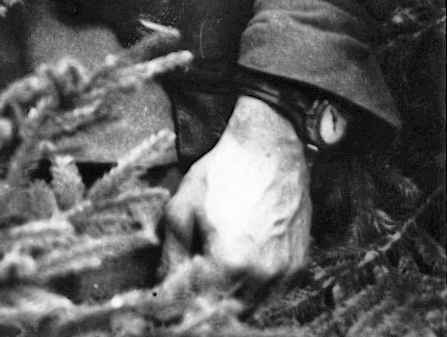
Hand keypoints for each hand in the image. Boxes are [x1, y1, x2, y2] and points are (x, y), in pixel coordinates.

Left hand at [161, 95, 311, 295]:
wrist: (269, 147)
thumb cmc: (223, 172)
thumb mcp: (182, 207)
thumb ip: (171, 255)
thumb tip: (162, 287)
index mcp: (229, 264)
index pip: (199, 307)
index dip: (181, 305)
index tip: (170, 298)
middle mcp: (262, 276)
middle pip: (227, 313)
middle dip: (205, 305)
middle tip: (191, 287)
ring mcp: (285, 273)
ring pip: (252, 309)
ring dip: (230, 300)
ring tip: (214, 278)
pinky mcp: (299, 265)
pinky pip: (273, 295)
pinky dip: (254, 291)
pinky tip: (240, 269)